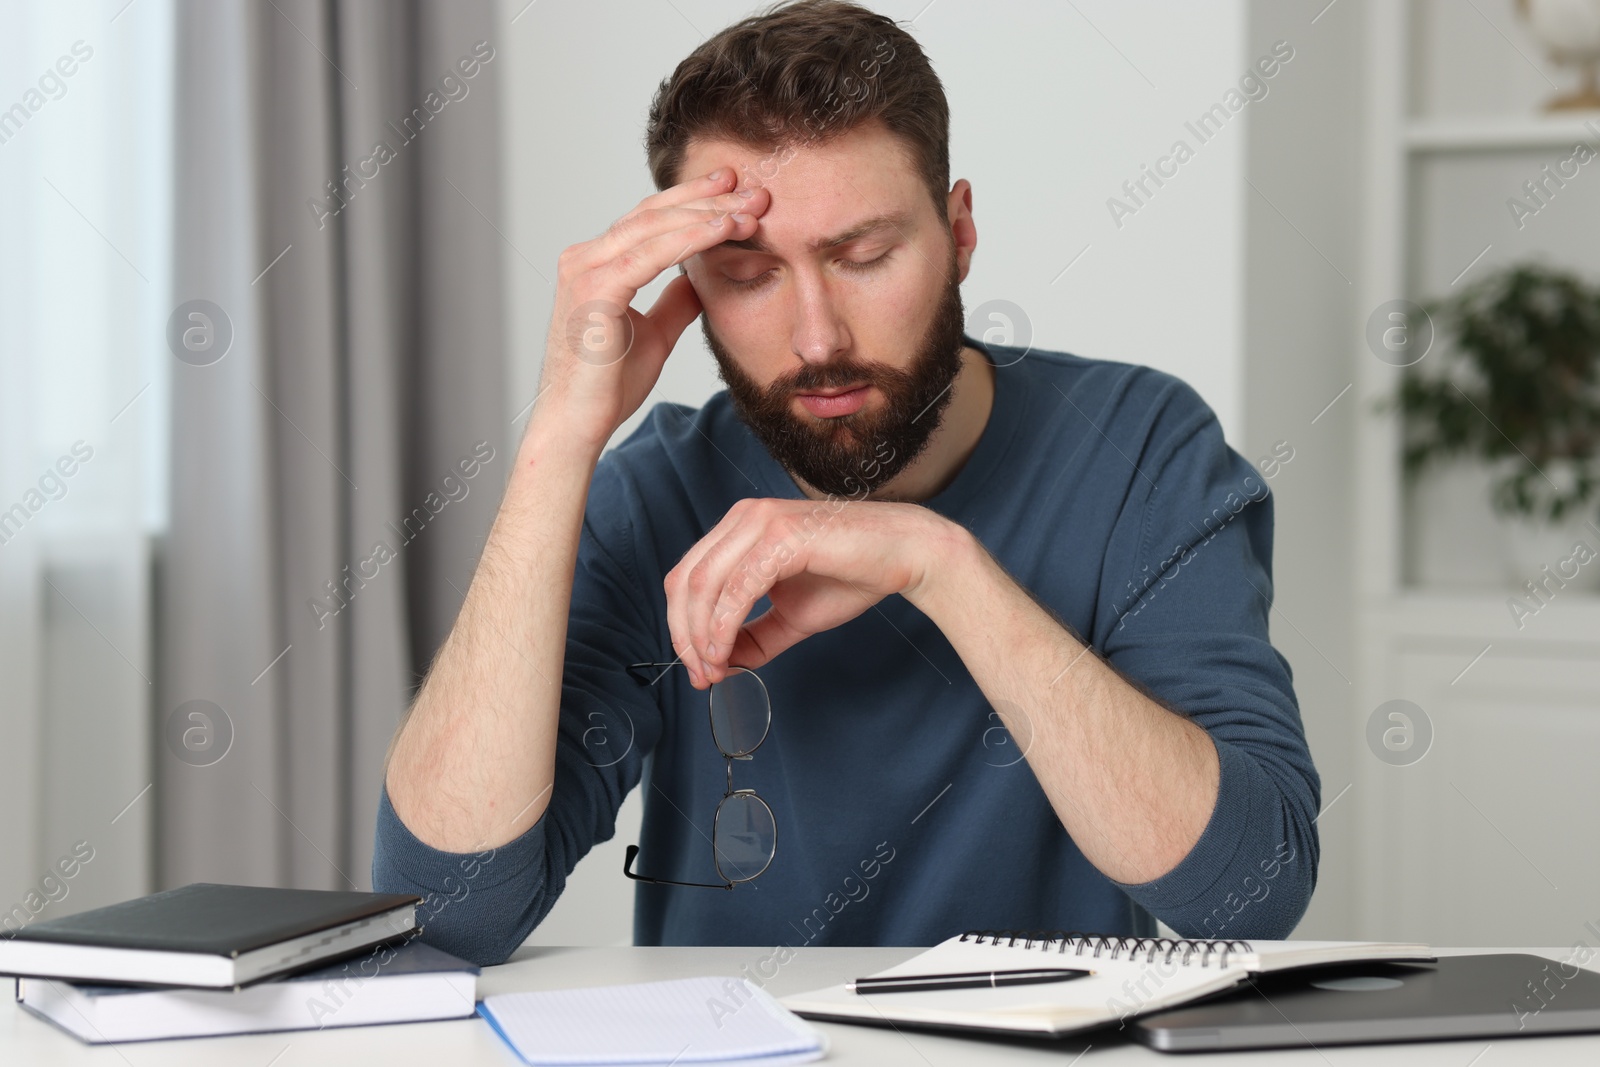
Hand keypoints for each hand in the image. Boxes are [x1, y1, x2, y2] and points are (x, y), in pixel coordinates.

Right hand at [533, 169, 770, 450]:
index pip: (649, 220)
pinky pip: (650, 254)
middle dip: (707, 199)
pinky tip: (724, 229)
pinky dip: (690, 238)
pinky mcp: (594, 290)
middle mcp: (584, 258)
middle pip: (653, 214)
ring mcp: (585, 271)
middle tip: (753, 188)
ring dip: (707, 215)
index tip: (735, 191)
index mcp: (596, 264)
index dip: (693, 201)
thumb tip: (696, 280)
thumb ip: (673, 302)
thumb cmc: (608, 386)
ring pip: (654, 227)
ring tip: (750, 209)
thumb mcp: (655, 334)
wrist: (579, 424)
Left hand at [663, 498, 966, 686]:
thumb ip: (753, 637)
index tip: (699, 669)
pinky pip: (738, 587)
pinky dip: (724, 626)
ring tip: (715, 670)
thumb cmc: (852, 576)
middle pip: (683, 583)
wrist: (905, 554)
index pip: (686, 578)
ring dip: (701, 636)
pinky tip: (727, 653)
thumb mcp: (791, 617)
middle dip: (685, 637)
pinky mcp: (782, 536)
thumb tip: (720, 665)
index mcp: (738, 529)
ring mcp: (760, 522)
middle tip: (702, 676)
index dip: (682, 628)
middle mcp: (743, 518)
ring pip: (702, 584)